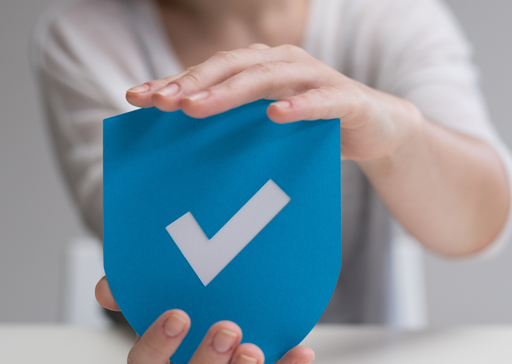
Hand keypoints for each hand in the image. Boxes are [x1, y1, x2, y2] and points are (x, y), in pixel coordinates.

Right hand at [95, 277, 314, 363]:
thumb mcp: (149, 292)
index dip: (158, 346)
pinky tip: (302, 351)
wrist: (206, 298)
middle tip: (226, 330)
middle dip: (206, 363)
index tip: (178, 315)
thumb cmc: (173, 299)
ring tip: (253, 350)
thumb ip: (129, 289)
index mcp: (156, 361)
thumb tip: (107, 289)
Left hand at [125, 43, 421, 161]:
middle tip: (161, 103)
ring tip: (198, 108)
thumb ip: (231, 130)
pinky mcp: (345, 99)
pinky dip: (299, 105)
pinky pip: (321, 100)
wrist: (375, 129)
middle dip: (192, 83)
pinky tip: (277, 115)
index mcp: (258, 68)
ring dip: (230, 92)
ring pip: (266, 78)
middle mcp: (282, 63)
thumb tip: (176, 151)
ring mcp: (314, 77)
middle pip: (230, 67)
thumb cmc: (310, 129)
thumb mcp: (264, 130)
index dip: (172, 82)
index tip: (136, 98)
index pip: (208, 71)